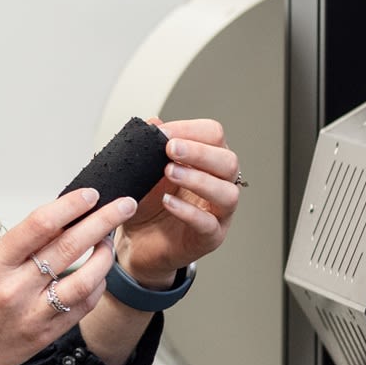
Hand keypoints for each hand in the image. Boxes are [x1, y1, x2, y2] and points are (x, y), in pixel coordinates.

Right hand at [0, 188, 138, 364]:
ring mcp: (32, 314)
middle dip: (103, 220)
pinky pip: (82, 306)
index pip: (40, 224)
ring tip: (108, 243)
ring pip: (85, 279)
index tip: (90, 194)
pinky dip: (96, 287)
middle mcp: (14, 288)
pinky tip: (96, 276)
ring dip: (104, 256)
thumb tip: (60, 221)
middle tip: (123, 206)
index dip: (71, 205)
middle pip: (69, 246)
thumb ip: (19, 247)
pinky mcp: (45, 335)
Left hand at [117, 118, 240, 285]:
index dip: (191, 131)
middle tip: (170, 149)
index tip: (164, 133)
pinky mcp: (209, 238)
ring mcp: (219, 213)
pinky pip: (208, 224)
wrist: (137, 242)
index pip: (214, 136)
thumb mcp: (143, 170)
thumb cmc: (148, 204)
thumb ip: (148, 146)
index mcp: (207, 162)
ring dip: (198, 179)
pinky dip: (189, 212)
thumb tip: (153, 122)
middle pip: (228, 161)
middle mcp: (219, 184)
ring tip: (169, 172)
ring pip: (227, 193)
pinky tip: (168, 202)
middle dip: (199, 152)